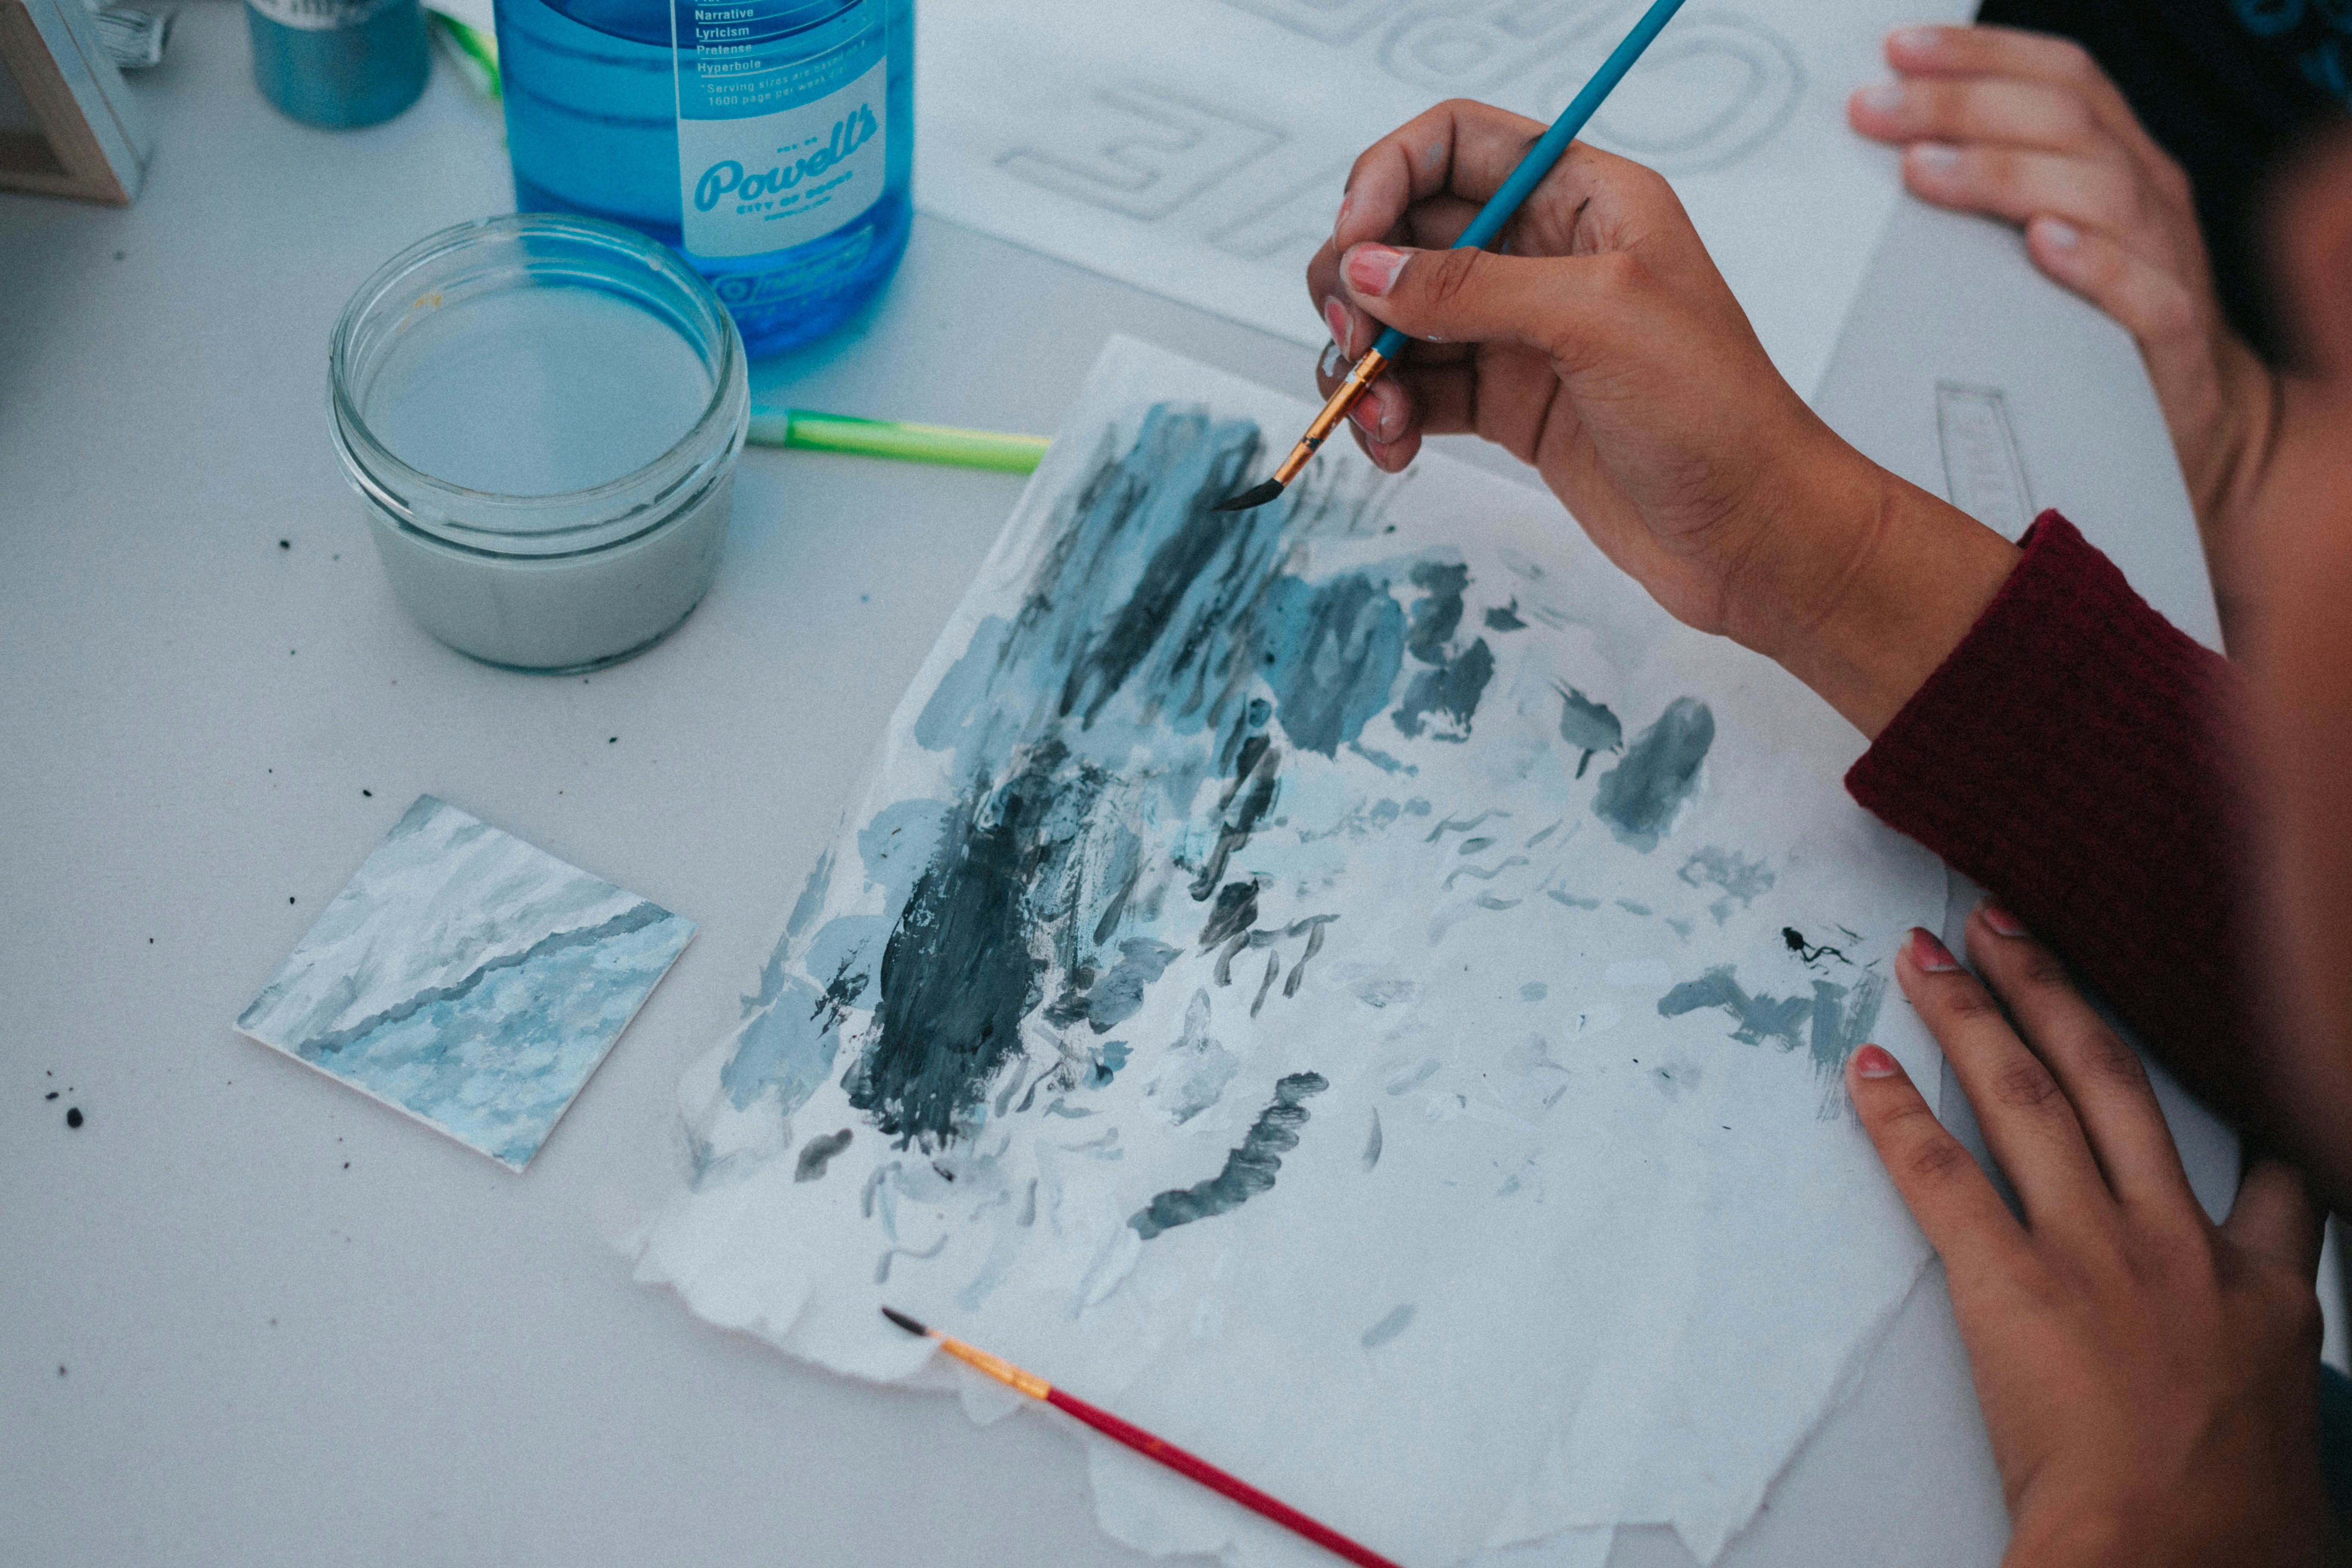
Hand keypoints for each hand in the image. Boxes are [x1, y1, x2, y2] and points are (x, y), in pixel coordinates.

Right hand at [1306, 99, 2017, 737]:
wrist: (1752, 534)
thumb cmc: (1715, 414)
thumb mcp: (1596, 322)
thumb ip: (1472, 287)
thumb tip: (1367, 269)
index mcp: (1585, 200)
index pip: (1457, 144)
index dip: (1389, 177)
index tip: (1355, 241)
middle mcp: (1546, 256)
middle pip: (1408, 232)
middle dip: (1360, 283)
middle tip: (1354, 338)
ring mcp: (1521, 332)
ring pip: (1399, 319)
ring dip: (1365, 362)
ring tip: (1378, 415)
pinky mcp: (1507, 403)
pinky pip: (1417, 388)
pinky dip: (1388, 413)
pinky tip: (1393, 444)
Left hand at [1847, 25, 2279, 599]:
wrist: (2175, 431)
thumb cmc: (2084, 332)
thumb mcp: (2033, 249)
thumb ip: (1986, 197)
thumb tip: (1882, 157)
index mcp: (2115, 161)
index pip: (2061, 76)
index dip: (1982, 54)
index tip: (1896, 51)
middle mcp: (2147, 198)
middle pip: (2066, 121)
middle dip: (1965, 106)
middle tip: (1875, 112)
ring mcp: (2168, 265)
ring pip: (2101, 192)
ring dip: (2006, 173)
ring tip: (1923, 170)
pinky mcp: (2173, 344)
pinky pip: (2145, 292)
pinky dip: (2094, 263)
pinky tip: (2040, 247)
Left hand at [1847, 908, 2329, 1567]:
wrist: (2178, 1563)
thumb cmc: (2239, 1537)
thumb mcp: (2286, 1441)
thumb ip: (2262, 1389)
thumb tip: (2243, 1410)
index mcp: (2267, 1296)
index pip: (2277, 1183)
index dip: (2244, 1116)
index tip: (2210, 1055)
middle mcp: (2181, 1250)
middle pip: (2115, 1085)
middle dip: (2059, 995)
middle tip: (2012, 930)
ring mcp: (2094, 1257)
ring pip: (2028, 1100)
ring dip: (1973, 1016)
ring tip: (1930, 955)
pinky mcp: (2009, 1287)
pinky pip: (1941, 1176)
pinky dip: (1897, 1116)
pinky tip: (1867, 1065)